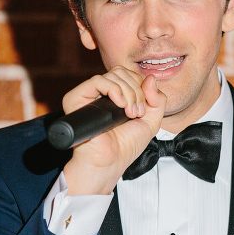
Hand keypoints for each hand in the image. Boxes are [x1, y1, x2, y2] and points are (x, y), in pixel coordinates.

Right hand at [62, 67, 165, 194]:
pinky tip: (120, 105)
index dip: (141, 88)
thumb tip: (151, 78)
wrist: (109, 162)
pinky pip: (97, 81)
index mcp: (114, 95)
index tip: (142, 111)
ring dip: (128, 93)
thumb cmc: (125, 146)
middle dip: (136, 91)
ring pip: (113, 75)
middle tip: (136, 113)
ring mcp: (87, 94)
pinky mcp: (75, 98)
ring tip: (129, 114)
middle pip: (122, 72)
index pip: (129, 75)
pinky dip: (114, 89)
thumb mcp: (151, 121)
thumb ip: (158, 99)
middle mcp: (99, 92)